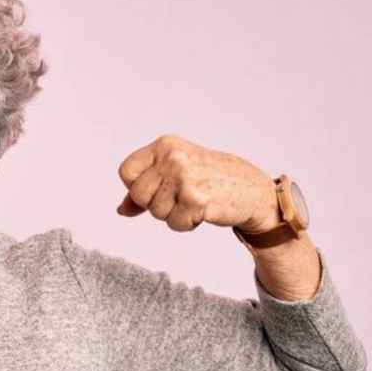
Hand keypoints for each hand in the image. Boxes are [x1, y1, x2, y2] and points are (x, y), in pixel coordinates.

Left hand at [115, 134, 279, 233]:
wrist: (250, 188)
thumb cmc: (209, 179)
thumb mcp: (174, 172)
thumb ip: (144, 188)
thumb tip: (121, 210)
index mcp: (165, 146)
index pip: (127, 171)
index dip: (136, 187)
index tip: (157, 188)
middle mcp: (173, 157)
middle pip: (139, 195)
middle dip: (155, 204)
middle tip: (179, 196)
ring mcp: (185, 178)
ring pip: (156, 212)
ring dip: (173, 215)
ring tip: (193, 201)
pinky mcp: (196, 199)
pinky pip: (174, 223)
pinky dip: (186, 224)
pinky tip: (202, 210)